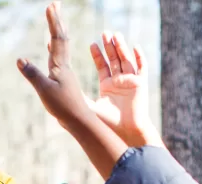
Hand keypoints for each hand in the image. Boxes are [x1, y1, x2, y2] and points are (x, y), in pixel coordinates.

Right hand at [16, 3, 95, 129]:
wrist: (79, 121)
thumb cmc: (63, 107)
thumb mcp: (45, 90)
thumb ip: (32, 74)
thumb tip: (19, 59)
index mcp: (60, 65)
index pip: (57, 39)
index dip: (54, 22)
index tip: (52, 5)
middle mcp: (64, 66)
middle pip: (61, 38)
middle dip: (57, 21)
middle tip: (55, 4)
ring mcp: (64, 73)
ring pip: (61, 47)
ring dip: (57, 32)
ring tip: (55, 21)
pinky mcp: (63, 81)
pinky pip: (58, 58)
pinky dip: (54, 48)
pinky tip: (51, 47)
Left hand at [88, 32, 161, 146]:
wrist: (126, 132)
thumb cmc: (108, 124)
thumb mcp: (88, 107)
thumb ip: (77, 95)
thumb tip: (59, 89)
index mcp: (107, 86)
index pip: (101, 65)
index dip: (97, 54)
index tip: (91, 43)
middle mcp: (119, 82)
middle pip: (114, 59)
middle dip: (109, 46)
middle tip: (103, 33)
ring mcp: (130, 82)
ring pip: (126, 60)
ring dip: (121, 47)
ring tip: (115, 35)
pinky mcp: (141, 84)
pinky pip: (142, 68)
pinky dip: (140, 57)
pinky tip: (135, 47)